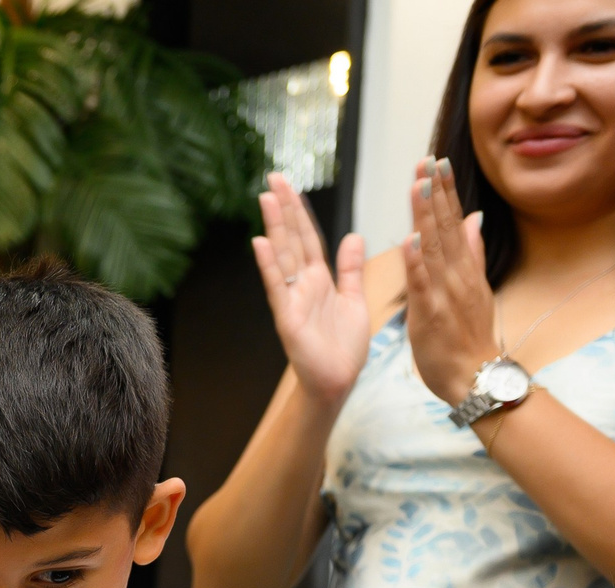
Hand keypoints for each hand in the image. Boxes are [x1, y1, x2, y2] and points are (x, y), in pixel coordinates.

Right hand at [252, 171, 371, 406]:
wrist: (337, 382)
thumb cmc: (343, 347)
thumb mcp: (354, 299)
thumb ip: (351, 269)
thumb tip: (353, 236)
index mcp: (319, 280)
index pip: (308, 238)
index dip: (300, 212)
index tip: (289, 186)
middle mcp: (302, 285)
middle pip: (292, 240)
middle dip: (284, 209)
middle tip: (273, 178)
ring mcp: (292, 300)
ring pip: (283, 256)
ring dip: (274, 227)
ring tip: (266, 199)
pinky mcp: (288, 318)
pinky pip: (278, 287)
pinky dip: (269, 265)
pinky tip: (260, 243)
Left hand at [401, 157, 498, 412]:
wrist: (474, 377)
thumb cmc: (468, 337)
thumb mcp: (473, 289)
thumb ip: (472, 253)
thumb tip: (474, 218)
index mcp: (463, 268)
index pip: (453, 222)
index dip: (445, 191)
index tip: (437, 161)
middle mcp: (457, 274)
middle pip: (444, 227)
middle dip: (435, 192)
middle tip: (427, 159)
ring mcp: (445, 292)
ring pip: (434, 247)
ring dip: (426, 215)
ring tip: (419, 184)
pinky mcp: (431, 313)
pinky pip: (422, 284)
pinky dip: (416, 261)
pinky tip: (410, 238)